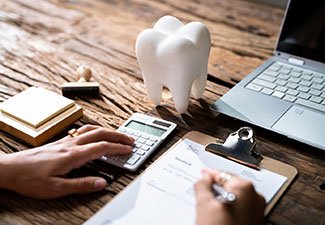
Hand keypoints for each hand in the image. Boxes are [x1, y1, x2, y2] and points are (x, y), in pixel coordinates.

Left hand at [0, 125, 133, 198]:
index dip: (118, 148)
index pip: (102, 147)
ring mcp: (65, 141)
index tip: (129, 149)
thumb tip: (102, 183)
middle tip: (130, 139)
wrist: (10, 169)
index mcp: (73, 155)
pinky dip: (95, 131)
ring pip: (91, 130)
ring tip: (117, 135)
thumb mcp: (57, 188)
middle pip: (100, 133)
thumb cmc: (30, 179)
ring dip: (107, 131)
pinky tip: (94, 135)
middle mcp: (71, 144)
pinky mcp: (60, 142)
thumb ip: (82, 185)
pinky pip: (83, 132)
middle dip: (118, 136)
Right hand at [195, 169, 265, 224]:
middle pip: (230, 185)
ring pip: (235, 197)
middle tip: (203, 187)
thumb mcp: (204, 205)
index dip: (209, 174)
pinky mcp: (255, 221)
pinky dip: (228, 207)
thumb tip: (203, 178)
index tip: (203, 173)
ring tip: (208, 203)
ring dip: (221, 197)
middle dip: (216, 186)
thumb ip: (202, 186)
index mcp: (245, 188)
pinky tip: (218, 214)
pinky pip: (239, 207)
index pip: (223, 174)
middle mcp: (255, 197)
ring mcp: (257, 210)